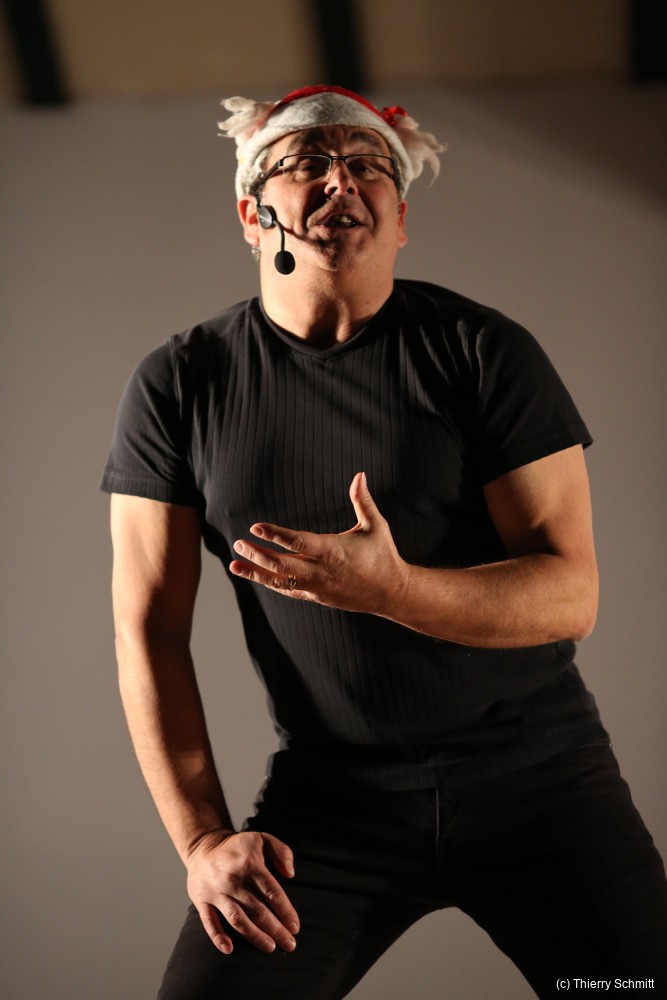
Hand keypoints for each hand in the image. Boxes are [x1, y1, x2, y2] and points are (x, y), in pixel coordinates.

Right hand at [186, 829, 299, 954]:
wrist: (203, 846)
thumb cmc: (238, 847)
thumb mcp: (263, 839)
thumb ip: (282, 852)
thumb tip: (290, 874)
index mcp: (250, 864)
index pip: (272, 892)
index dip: (286, 911)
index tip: (295, 926)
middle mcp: (233, 880)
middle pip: (258, 910)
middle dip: (276, 930)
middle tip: (289, 944)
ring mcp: (216, 892)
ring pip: (238, 919)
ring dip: (255, 936)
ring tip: (270, 947)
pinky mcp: (202, 901)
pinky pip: (209, 922)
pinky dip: (218, 936)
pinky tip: (229, 949)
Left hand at [229, 472, 409, 615]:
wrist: (392, 593)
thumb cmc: (384, 555)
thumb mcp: (375, 526)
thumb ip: (363, 500)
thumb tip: (359, 474)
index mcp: (334, 552)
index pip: (298, 542)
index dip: (275, 534)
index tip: (256, 526)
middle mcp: (322, 571)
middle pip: (282, 565)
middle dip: (258, 555)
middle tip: (239, 544)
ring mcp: (317, 587)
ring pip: (281, 582)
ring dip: (256, 573)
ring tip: (234, 565)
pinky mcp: (317, 597)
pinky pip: (288, 591)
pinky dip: (270, 583)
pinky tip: (256, 575)